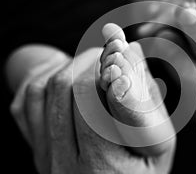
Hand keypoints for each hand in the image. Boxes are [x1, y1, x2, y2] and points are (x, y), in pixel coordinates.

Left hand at [6, 45, 174, 173]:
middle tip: (110, 50)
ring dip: (69, 65)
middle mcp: (68, 166)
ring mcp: (46, 158)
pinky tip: (67, 74)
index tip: (118, 45)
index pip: (97, 105)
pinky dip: (44, 76)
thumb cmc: (140, 173)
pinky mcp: (35, 150)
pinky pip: (26, 102)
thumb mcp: (158, 148)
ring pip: (43, 91)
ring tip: (92, 60)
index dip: (108, 68)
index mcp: (104, 168)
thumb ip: (148, 104)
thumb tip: (132, 52)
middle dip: (90, 60)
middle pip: (68, 91)